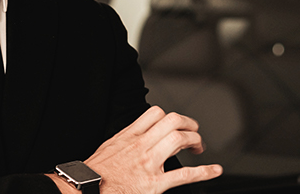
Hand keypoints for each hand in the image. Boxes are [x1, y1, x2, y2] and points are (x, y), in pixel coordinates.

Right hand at [52, 106, 221, 193]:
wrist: (85, 190)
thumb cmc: (94, 175)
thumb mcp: (108, 148)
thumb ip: (125, 140)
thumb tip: (135, 137)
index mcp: (129, 137)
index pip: (155, 114)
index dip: (171, 117)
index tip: (176, 124)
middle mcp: (141, 146)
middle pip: (173, 121)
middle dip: (189, 124)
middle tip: (194, 133)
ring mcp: (149, 164)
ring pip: (179, 139)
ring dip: (195, 140)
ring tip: (199, 147)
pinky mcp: (154, 184)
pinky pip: (184, 174)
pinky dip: (204, 172)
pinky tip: (214, 170)